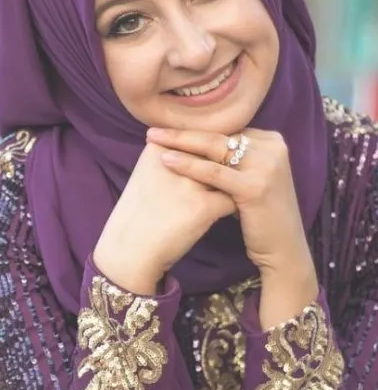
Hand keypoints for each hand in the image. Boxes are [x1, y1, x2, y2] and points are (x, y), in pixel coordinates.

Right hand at [94, 141, 234, 294]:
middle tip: (227, 183)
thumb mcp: (148, 176)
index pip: (198, 140)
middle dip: (226, 166)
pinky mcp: (204, 206)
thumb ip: (173, 160)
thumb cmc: (139, 214)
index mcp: (159, 147)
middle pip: (215, 154)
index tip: (210, 169)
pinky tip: (230, 216)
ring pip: (227, 175)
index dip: (209, 155)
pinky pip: (232, 201)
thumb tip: (205, 155)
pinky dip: (235, 209)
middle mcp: (176, 159)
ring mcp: (191, 182)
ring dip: (233, 186)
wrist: (129, 249)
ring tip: (234, 196)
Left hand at [148, 127, 317, 324]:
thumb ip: (236, 161)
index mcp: (272, 142)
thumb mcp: (252, 179)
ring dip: (181, 143)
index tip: (168, 129)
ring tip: (153, 139)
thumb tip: (199, 143)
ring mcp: (267, 166)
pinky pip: (214, 172)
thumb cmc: (261, 216)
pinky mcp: (256, 186)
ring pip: (215, 149)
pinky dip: (188, 165)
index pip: (226, 130)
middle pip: (220, 136)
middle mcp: (273, 148)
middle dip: (184, 132)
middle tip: (154, 128)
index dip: (196, 130)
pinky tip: (166, 160)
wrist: (283, 249)